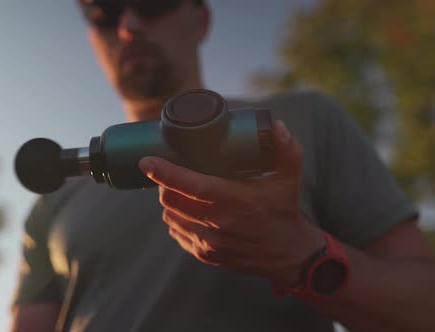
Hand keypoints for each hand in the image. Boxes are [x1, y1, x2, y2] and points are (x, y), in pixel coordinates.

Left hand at [139, 120, 324, 285]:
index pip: (190, 184)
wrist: (287, 255)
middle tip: (170, 172)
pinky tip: (184, 211)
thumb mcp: (289, 178)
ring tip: (178, 189)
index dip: (164, 172)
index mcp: (234, 200)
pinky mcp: (205, 254)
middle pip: (171, 199)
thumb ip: (285, 150)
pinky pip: (177, 233)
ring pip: (170, 216)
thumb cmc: (284, 210)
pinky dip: (176, 219)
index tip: (146, 161)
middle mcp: (218, 223)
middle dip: (164, 183)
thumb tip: (276, 125)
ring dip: (169, 201)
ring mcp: (210, 241)